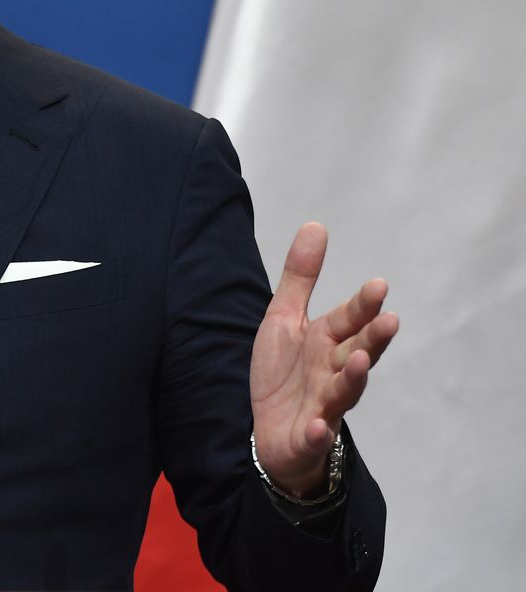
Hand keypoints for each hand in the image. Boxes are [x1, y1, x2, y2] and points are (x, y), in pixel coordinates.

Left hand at [249, 222, 399, 495]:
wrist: (271, 431)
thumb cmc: (284, 371)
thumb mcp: (284, 318)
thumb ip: (301, 277)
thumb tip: (315, 225)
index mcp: (326, 342)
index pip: (349, 320)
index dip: (362, 305)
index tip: (379, 285)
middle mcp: (331, 372)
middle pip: (356, 353)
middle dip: (372, 339)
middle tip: (389, 320)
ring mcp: (324, 405)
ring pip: (343, 393)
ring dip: (353, 379)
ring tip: (360, 361)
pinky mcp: (307, 436)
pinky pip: (315, 435)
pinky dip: (318, 432)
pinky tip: (319, 426)